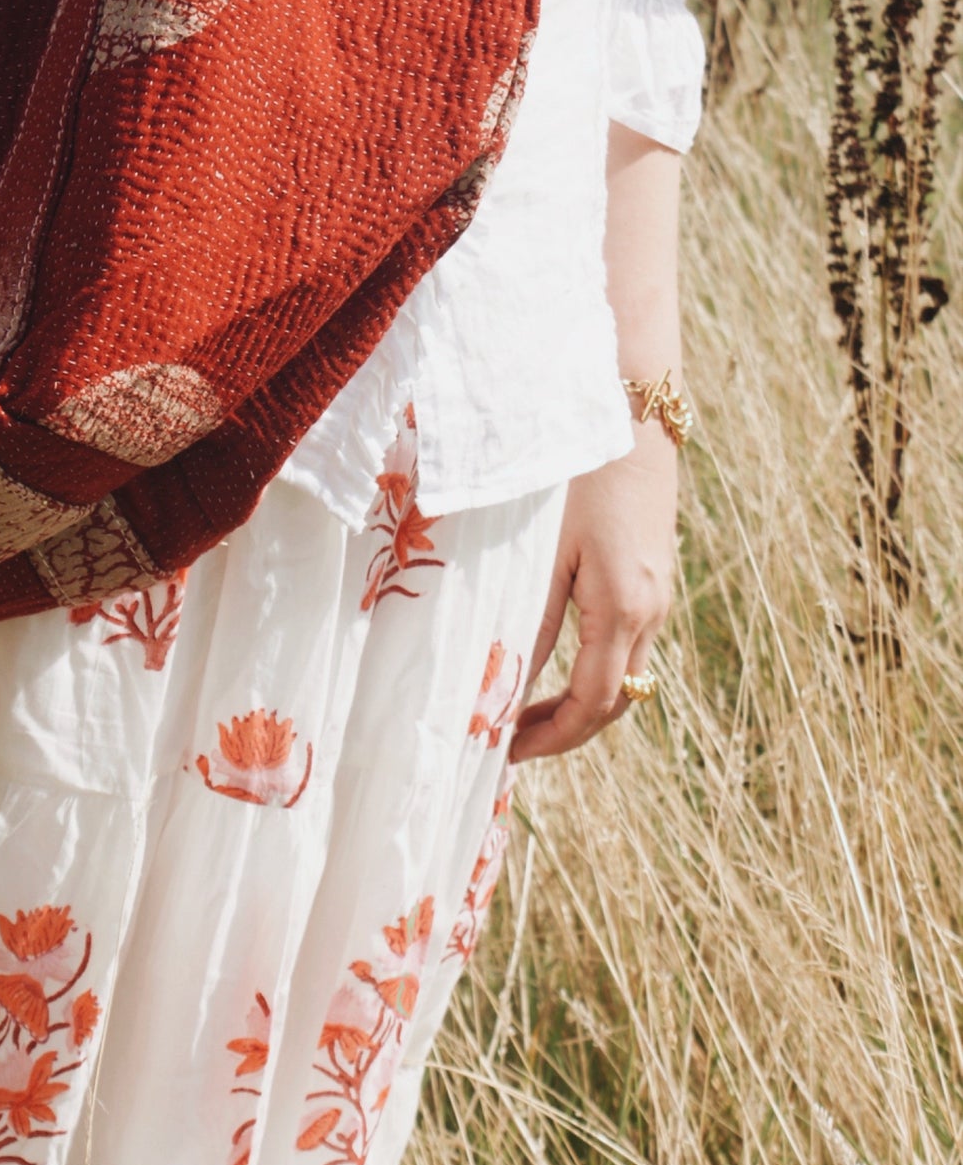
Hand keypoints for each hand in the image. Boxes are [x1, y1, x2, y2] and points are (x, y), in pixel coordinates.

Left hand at [509, 415, 676, 761]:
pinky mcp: (655, 577)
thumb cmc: (577, 473)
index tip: (504, 753)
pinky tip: (555, 667)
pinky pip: (628, 646)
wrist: (632, 410)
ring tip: (525, 714)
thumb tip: (504, 688)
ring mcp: (660, 594)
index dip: (549, 739)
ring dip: (580, 704)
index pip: (593, 705)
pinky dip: (593, 671)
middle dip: (565, 732)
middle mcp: (652, 609)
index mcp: (624, 607)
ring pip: (626, 677)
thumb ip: (528, 621)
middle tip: (509, 745)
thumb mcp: (543, 550)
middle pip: (616, 703)